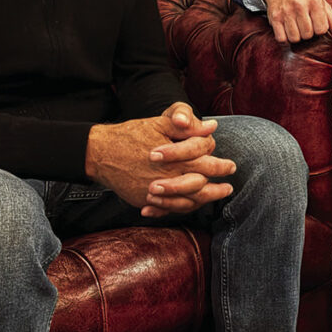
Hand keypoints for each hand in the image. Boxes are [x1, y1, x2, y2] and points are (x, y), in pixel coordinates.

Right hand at [85, 102, 234, 216]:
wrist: (100, 153)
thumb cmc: (131, 135)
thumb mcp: (159, 124)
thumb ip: (186, 127)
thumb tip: (212, 126)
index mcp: (174, 159)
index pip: (204, 164)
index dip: (220, 166)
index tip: (231, 167)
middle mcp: (167, 178)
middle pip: (199, 188)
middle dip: (216, 189)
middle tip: (228, 188)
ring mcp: (155, 192)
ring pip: (185, 202)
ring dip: (203, 201)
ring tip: (214, 198)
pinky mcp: (145, 199)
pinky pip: (168, 208)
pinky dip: (181, 207)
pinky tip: (190, 204)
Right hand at [263, 0, 331, 43]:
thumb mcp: (322, 4)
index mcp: (315, 2)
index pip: (321, 29)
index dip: (319, 30)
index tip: (315, 25)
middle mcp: (300, 5)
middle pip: (307, 35)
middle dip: (307, 34)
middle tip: (304, 26)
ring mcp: (286, 11)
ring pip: (294, 38)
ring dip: (296, 37)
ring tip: (295, 28)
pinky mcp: (275, 17)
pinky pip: (281, 38)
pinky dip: (284, 39)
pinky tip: (286, 31)